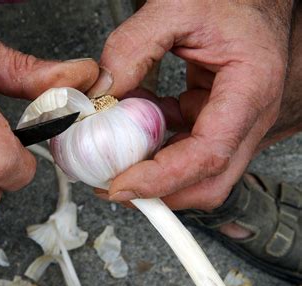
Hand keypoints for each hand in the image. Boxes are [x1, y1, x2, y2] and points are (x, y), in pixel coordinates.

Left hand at [89, 0, 292, 209]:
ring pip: (195, 171)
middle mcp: (248, 116)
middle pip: (208, 182)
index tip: (121, 185)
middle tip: (113, 186)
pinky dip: (156, 145)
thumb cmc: (233, 1)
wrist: (254, 0)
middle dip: (159, 194)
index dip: (161, 179)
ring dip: (153, 170)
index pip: (208, 156)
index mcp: (248, 91)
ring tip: (115, 154)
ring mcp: (233, 123)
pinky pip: (185, 147)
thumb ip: (132, 48)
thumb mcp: (176, 8)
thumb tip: (102, 91)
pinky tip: (137, 124)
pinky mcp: (216, 120)